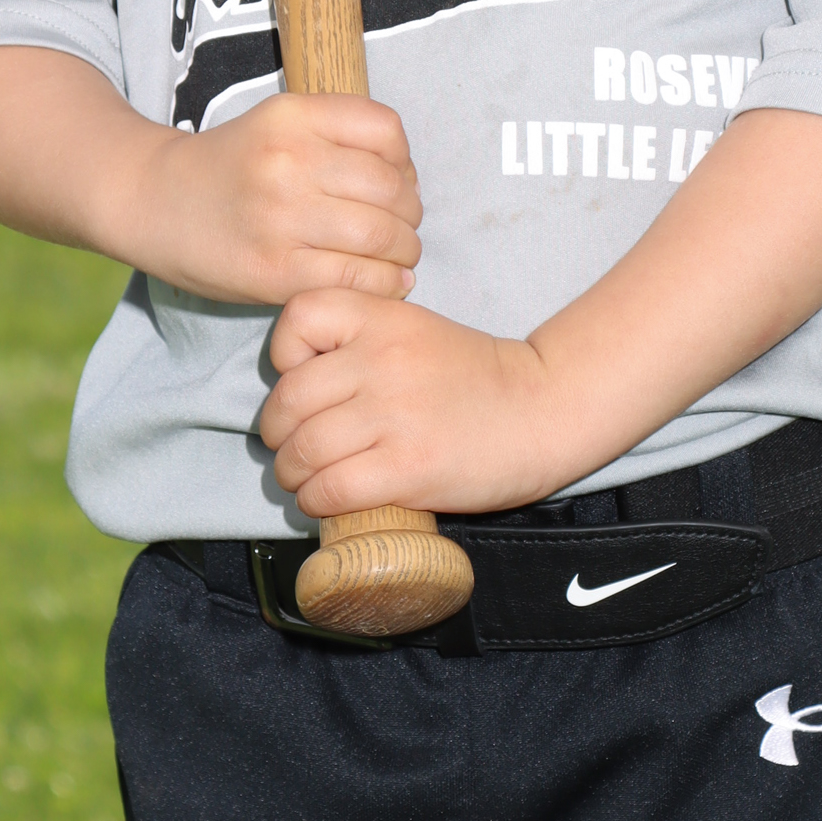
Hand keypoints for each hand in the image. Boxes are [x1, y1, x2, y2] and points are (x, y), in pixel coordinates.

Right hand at [143, 93, 421, 308]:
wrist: (153, 202)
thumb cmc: (230, 165)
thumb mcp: (278, 122)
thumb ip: (337, 135)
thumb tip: (407, 181)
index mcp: (293, 116)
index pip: (386, 130)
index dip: (405, 161)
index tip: (397, 182)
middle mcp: (288, 162)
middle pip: (391, 189)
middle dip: (410, 214)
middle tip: (404, 228)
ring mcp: (281, 218)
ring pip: (381, 236)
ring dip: (405, 251)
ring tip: (399, 256)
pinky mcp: (274, 271)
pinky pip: (355, 279)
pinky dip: (386, 284)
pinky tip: (387, 281)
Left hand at [260, 291, 564, 517]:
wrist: (543, 410)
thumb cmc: (477, 377)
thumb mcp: (417, 332)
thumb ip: (363, 343)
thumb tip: (299, 386)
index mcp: (385, 319)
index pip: (298, 319)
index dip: (284, 355)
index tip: (300, 379)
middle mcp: (383, 360)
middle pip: (290, 399)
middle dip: (278, 432)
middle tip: (291, 447)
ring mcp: (395, 415)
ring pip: (303, 449)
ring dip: (292, 474)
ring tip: (306, 480)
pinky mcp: (409, 468)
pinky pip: (331, 489)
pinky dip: (317, 501)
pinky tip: (328, 500)